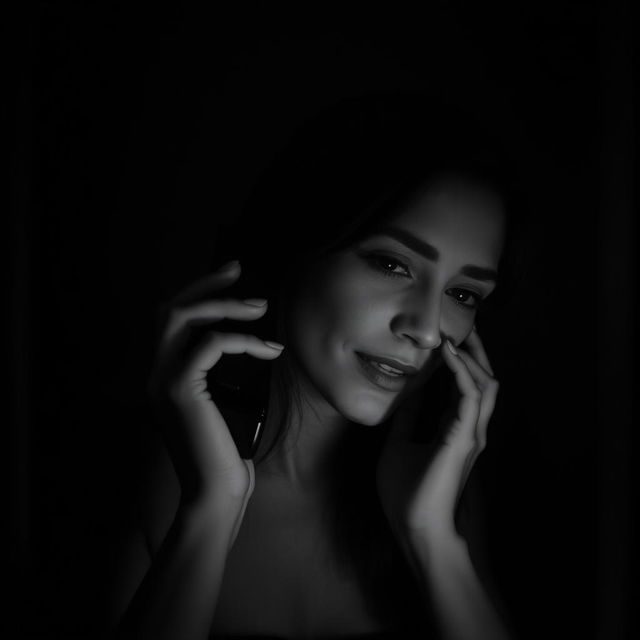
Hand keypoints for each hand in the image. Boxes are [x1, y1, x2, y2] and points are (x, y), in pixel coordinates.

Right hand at [146, 260, 284, 512]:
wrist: (215, 493)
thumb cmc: (225, 453)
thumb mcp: (222, 405)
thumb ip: (220, 376)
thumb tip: (244, 343)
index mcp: (164, 376)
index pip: (171, 320)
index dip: (199, 292)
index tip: (230, 276)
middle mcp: (155, 374)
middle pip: (170, 309)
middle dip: (206, 285)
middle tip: (239, 271)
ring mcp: (163, 380)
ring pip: (183, 318)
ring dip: (226, 305)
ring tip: (262, 307)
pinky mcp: (181, 390)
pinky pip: (211, 345)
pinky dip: (243, 340)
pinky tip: (269, 349)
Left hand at [376, 326, 498, 542]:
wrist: (416, 529)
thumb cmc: (407, 495)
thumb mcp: (398, 446)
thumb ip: (406, 420)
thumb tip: (404, 396)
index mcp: (454, 431)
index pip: (462, 389)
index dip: (455, 364)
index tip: (443, 342)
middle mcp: (469, 429)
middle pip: (482, 382)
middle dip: (474, 354)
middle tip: (463, 329)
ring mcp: (472, 433)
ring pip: (484, 384)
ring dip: (472, 357)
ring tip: (456, 334)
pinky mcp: (466, 437)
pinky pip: (471, 395)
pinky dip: (461, 371)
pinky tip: (446, 354)